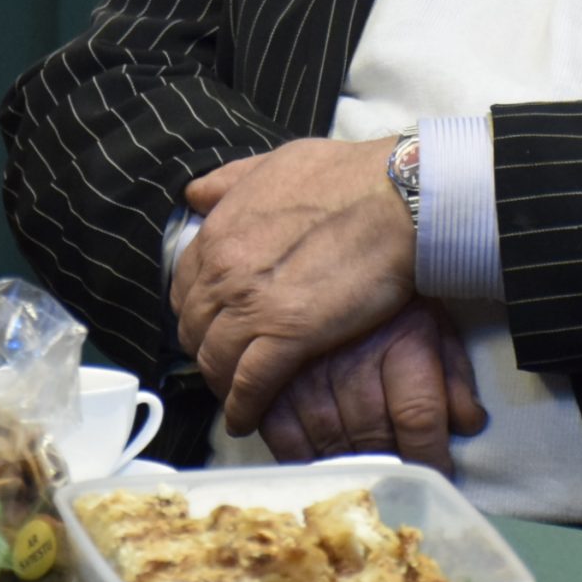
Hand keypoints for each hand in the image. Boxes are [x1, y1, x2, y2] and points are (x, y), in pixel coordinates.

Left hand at [171, 136, 415, 437]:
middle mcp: (224, 270)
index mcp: (220, 231)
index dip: (197, 310)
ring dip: (221, 382)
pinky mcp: (288, 336)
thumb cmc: (348, 175)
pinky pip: (249, 383)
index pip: (184, 286)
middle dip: (205, 348)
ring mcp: (252, 305)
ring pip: (215, 360)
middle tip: (224, 362)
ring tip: (235, 396)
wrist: (397, 196)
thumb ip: (231, 181)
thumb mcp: (276, 162)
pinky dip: (243, 407)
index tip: (212, 323)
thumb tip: (197, 194)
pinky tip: (246, 418)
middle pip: (194, 328)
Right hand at [258, 302, 485, 472]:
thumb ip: (454, 372)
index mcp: (403, 342)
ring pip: (325, 438)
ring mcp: (307, 365)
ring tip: (352, 464)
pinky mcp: (268, 366)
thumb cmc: (393, 283)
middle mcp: (355, 358)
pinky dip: (294, 451)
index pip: (419, 419)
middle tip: (389, 469)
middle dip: (385, 462)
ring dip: (343, 461)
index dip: (429, 456)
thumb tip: (469, 423)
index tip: (435, 473)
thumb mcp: (434, 319)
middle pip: (371, 437)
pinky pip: (277, 428)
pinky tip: (310, 454)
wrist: (346, 229)